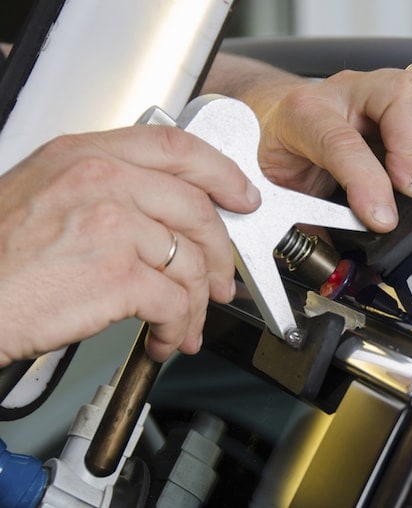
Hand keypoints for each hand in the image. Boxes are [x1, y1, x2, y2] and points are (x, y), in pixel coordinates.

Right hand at [0, 126, 259, 365]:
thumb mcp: (44, 190)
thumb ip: (106, 187)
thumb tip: (164, 208)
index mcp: (87, 155)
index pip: (177, 148)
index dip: (222, 173)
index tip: (243, 194)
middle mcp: (103, 182)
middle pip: (197, 209)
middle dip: (221, 252)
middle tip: (222, 279)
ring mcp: (112, 226)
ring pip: (191, 262)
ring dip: (197, 302)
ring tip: (187, 322)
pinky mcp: (117, 276)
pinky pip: (174, 302)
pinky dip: (178, 326)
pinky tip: (165, 338)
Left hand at [203, 54, 411, 232]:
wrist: (277, 125)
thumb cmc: (282, 155)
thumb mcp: (279, 191)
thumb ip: (310, 220)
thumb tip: (351, 258)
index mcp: (306, 113)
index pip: (342, 140)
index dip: (368, 182)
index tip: (383, 219)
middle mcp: (353, 91)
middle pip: (407, 94)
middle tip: (411, 191)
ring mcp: (388, 90)